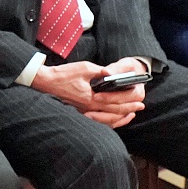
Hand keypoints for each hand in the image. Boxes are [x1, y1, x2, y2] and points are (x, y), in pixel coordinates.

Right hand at [29, 58, 146, 126]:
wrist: (46, 82)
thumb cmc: (64, 75)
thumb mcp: (84, 68)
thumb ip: (100, 71)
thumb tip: (111, 73)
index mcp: (91, 98)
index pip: (115, 101)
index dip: (129, 100)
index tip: (139, 98)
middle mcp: (89, 108)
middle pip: (114, 112)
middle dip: (129, 109)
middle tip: (140, 107)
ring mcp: (84, 111)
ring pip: (107, 119)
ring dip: (120, 117)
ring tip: (130, 114)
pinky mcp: (81, 111)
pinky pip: (98, 120)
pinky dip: (108, 120)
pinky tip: (113, 117)